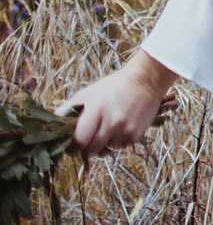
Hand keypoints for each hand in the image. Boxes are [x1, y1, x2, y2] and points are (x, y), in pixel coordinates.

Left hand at [58, 49, 176, 155]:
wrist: (146, 80)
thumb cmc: (113, 86)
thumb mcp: (87, 93)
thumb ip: (67, 110)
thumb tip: (48, 128)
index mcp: (97, 108)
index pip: (79, 140)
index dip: (72, 147)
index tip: (70, 146)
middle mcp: (112, 121)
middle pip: (91, 150)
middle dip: (85, 149)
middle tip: (85, 143)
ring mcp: (126, 129)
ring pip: (105, 151)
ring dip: (101, 146)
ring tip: (104, 131)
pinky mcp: (137, 135)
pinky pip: (119, 148)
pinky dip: (116, 142)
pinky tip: (118, 128)